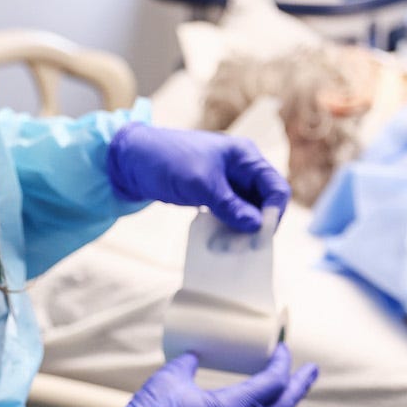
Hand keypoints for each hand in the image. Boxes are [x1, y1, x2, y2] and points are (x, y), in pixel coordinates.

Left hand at [106, 123, 289, 231]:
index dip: (273, 213)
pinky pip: (231, 213)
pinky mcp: (213, 193)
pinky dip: (228, 227)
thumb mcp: (200, 184)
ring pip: (248, 210)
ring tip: (230, 249)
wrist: (130, 158)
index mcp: (245, 157)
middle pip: (265, 201)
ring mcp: (227, 181)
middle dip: (257, 225)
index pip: (276, 187)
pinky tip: (219, 242)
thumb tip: (256, 227)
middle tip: (244, 248)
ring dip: (242, 229)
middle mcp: (242, 168)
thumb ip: (230, 206)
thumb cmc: (167, 160)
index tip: (259, 236)